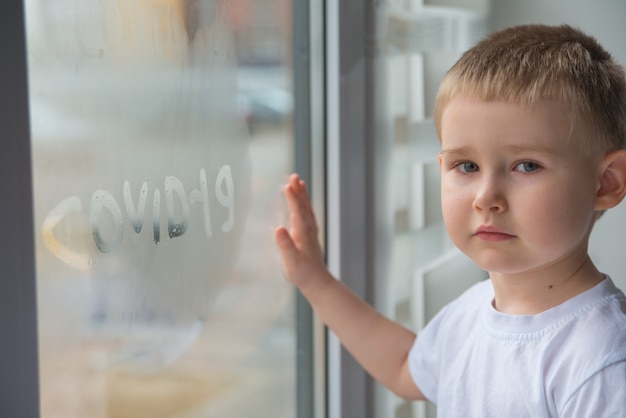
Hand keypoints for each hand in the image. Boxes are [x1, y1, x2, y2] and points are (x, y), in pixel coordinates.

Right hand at [274, 174, 329, 289]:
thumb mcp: (291, 261)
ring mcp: (310, 232)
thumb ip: (285, 245)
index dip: (293, 199)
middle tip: (294, 176)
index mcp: (303, 234)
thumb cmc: (302, 273)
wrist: (317, 282)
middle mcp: (309, 230)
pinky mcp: (309, 235)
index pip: (297, 212)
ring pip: (306, 209)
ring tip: (298, 181)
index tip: (288, 186)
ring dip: (302, 195)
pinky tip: (302, 200)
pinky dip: (304, 204)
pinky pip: (307, 214)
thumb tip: (278, 229)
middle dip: (298, 191)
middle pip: (304, 207)